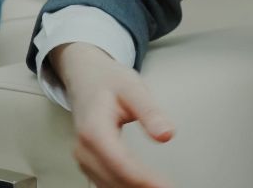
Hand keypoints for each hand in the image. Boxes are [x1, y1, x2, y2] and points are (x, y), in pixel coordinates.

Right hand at [51, 41, 175, 187]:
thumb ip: (150, 112)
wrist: (85, 76)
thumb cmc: (107, 80)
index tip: (166, 185)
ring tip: (160, 187)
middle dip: (142, 187)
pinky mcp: (89, 162)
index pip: (121, 163)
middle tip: (169, 187)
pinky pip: (105, 183)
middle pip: (114, 179)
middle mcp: (84, 148)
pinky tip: (142, 186)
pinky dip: (124, 187)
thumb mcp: (132, 87)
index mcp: (93, 129)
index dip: (144, 179)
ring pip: (108, 185)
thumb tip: (166, 135)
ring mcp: (84, 157)